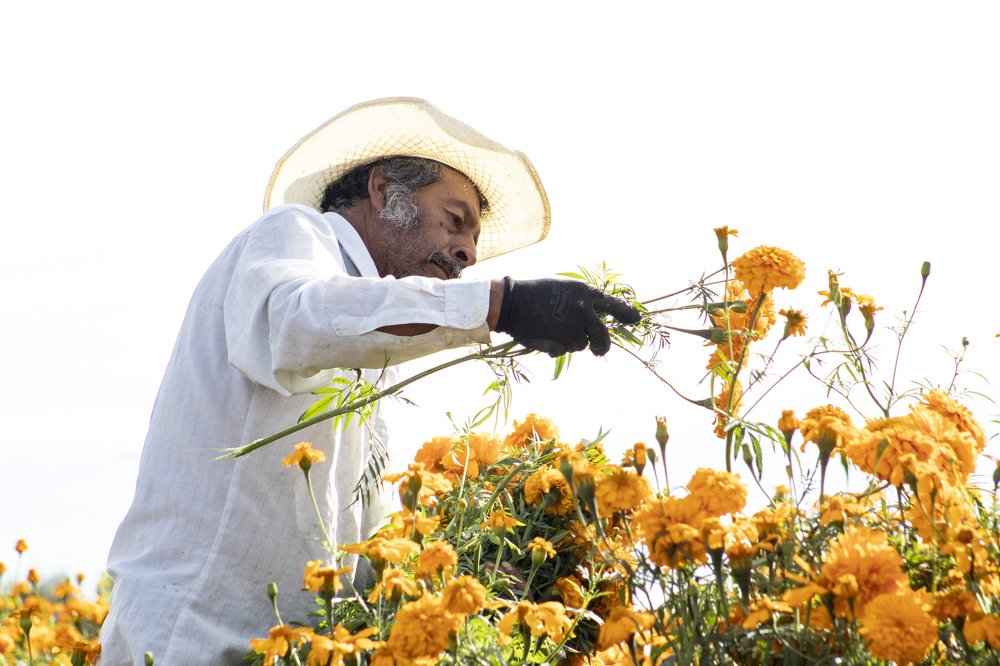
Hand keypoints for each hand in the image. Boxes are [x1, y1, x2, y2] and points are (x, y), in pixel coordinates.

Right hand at [494, 277, 640, 356]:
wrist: (512, 303)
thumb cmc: (536, 293)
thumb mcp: (564, 289)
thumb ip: (581, 303)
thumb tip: (594, 320)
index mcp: (585, 294)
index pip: (612, 305)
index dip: (626, 313)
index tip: (637, 320)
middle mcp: (584, 311)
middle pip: (603, 336)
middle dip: (603, 346)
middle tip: (599, 350)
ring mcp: (573, 328)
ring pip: (581, 345)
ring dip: (570, 342)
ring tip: (552, 330)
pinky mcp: (561, 343)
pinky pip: (563, 351)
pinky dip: (555, 347)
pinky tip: (543, 335)